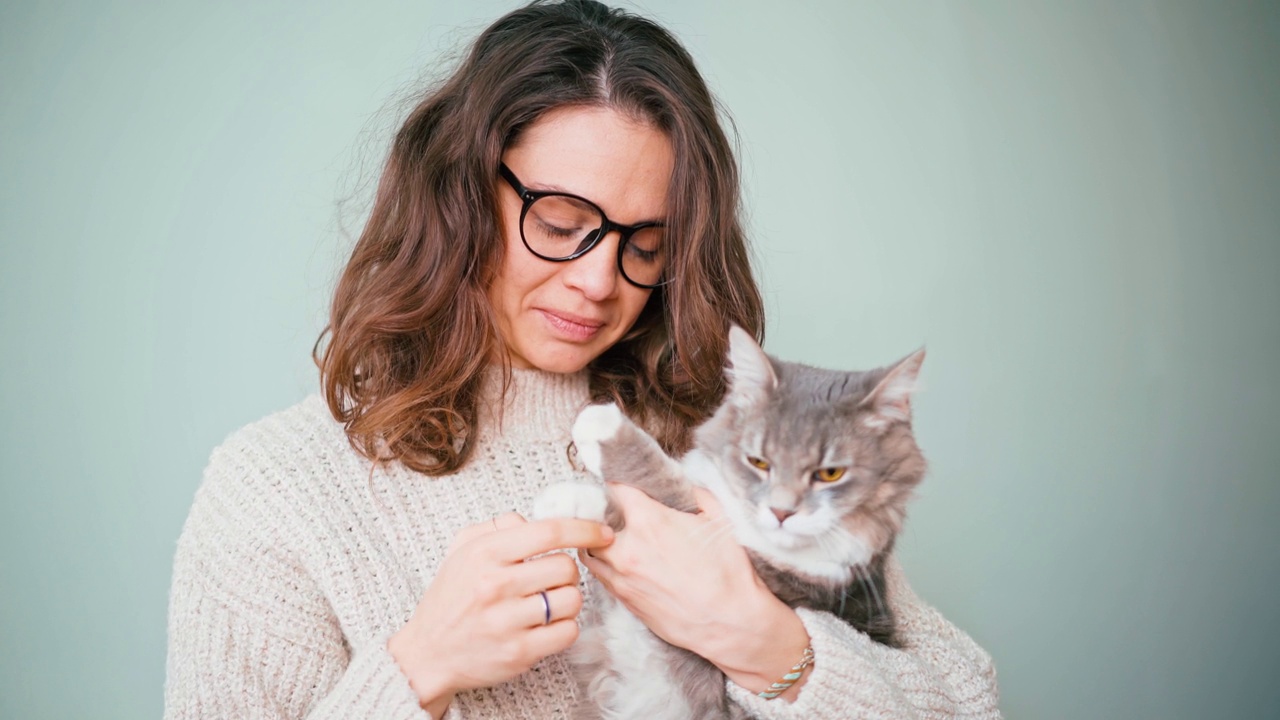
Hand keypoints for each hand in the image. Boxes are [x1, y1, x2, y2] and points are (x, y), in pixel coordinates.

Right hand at [388, 512, 614, 716]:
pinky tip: (545, 626)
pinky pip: (568, 632)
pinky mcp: (519, 652)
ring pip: (572, 600)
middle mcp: (495, 585)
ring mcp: (507, 621)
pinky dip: (564, 627)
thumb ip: (498, 526)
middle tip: (551, 579)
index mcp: (484, 553)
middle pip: (566, 567)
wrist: (428, 653)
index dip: (584, 528)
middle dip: (568, 571)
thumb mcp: (463, 550)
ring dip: (567, 600)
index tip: (603, 532)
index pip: (549, 532)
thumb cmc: (451, 598)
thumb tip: (533, 520)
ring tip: (546, 603)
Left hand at [580, 485, 809, 697]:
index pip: (615, 489)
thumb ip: (694, 494)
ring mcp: (621, 578)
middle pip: (593, 521)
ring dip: (598, 542)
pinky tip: (624, 563)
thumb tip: (680, 485)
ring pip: (590, 552)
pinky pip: (601, 576)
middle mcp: (626, 549)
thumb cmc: (728, 572)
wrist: (730, 623)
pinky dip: (606, 565)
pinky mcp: (624, 601)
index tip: (622, 484)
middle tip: (615, 511)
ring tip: (615, 538)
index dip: (618, 483)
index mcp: (648, 521)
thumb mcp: (718, 518)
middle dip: (602, 513)